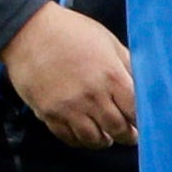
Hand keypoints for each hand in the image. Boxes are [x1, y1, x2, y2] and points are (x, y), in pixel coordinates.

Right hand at [1, 2, 136, 149]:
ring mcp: (69, 107)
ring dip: (103, 141)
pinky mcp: (49, 113)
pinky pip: (68, 138)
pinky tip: (84, 133)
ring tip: (106, 137)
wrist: (28, 31)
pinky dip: (80, 140)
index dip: (141, 120)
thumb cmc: (70, 31)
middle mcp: (92, 95)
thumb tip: (142, 83)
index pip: (135, 110)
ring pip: (93, 139)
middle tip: (129, 135)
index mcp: (111, 75)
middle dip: (127, 135)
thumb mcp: (106, 40)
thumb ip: (126, 63)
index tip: (142, 122)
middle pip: (117, 129)